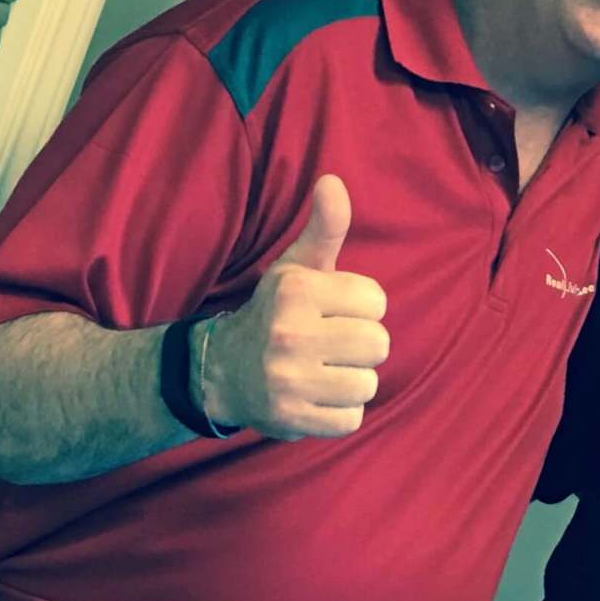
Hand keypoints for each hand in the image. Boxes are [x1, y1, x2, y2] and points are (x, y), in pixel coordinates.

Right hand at [199, 175, 389, 438]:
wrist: (220, 371)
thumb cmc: (277, 313)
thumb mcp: (297, 267)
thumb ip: (324, 227)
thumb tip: (333, 180)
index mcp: (295, 290)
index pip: (377, 301)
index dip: (361, 307)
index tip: (332, 311)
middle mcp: (288, 333)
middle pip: (379, 344)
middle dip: (360, 346)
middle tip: (329, 344)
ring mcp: (287, 379)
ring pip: (368, 384)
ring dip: (351, 381)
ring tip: (321, 371)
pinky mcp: (290, 418)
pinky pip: (351, 420)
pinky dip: (339, 413)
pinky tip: (313, 396)